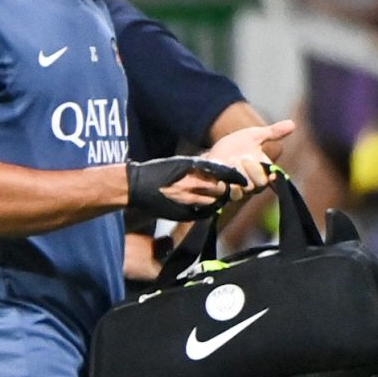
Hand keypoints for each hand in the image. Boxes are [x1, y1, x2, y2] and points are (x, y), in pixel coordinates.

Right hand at [126, 155, 248, 219]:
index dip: (236, 177)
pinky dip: (207, 209)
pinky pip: (204, 214)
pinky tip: (202, 205)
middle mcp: (193, 186)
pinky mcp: (184, 215)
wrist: (135, 187)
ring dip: (217, 200)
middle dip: (226, 188)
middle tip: (226, 187)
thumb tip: (222, 169)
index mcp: (193, 171)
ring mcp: (189, 202)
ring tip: (213, 196)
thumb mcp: (181, 161)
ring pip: (215, 203)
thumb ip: (202, 166)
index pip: (225, 174)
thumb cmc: (157, 171)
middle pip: (223, 190)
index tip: (242, 179)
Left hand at [201, 119, 295, 190]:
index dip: (273, 178)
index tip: (272, 174)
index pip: (271, 179)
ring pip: (240, 192)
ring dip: (235, 178)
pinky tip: (218, 181)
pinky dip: (220, 189)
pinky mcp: (220, 194)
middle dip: (251, 171)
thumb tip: (292, 123)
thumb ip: (272, 132)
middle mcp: (252, 185)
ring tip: (229, 163)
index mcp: (263, 172)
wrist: (214, 153)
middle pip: (257, 184)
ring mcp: (236, 191)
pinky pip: (222, 196)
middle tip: (243, 158)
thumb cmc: (236, 146)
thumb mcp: (253, 136)